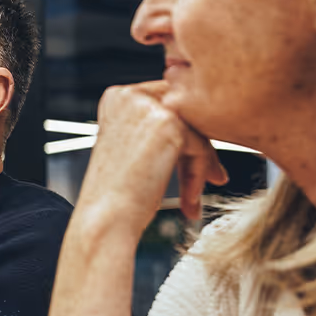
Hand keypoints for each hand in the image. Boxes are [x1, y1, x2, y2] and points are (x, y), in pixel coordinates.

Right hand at [78, 81, 227, 230]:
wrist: (105, 219)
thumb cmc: (115, 194)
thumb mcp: (132, 148)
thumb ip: (156, 128)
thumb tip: (197, 125)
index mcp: (117, 97)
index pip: (168, 103)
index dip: (184, 136)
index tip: (195, 166)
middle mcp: (129, 96)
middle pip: (184, 114)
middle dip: (198, 149)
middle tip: (210, 178)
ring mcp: (147, 106)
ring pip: (195, 130)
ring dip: (200, 165)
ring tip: (193, 197)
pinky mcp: (167, 123)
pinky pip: (199, 144)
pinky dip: (199, 174)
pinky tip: (190, 200)